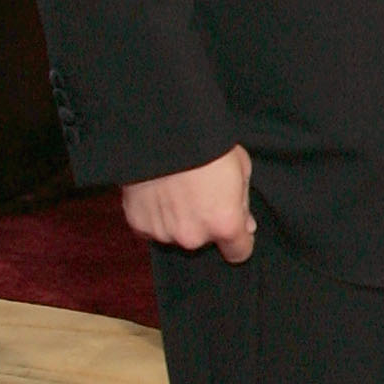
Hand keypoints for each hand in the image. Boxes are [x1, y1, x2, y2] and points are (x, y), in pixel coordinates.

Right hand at [122, 144, 254, 260]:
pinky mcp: (138, 224)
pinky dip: (154, 214)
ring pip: (175, 234)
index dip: (238, 240)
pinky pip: (150, 227)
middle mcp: (194, 236)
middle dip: (204, 224)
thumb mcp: (241, 168)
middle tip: (197, 194)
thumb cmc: (208, 145)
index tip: (233, 227)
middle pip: (203, 242)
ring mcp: (163, 233)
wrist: (161, 130)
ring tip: (174, 189)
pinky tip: (155, 191)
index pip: (238, 253)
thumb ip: (243, 203)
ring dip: (177, 220)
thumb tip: (244, 225)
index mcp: (224, 224)